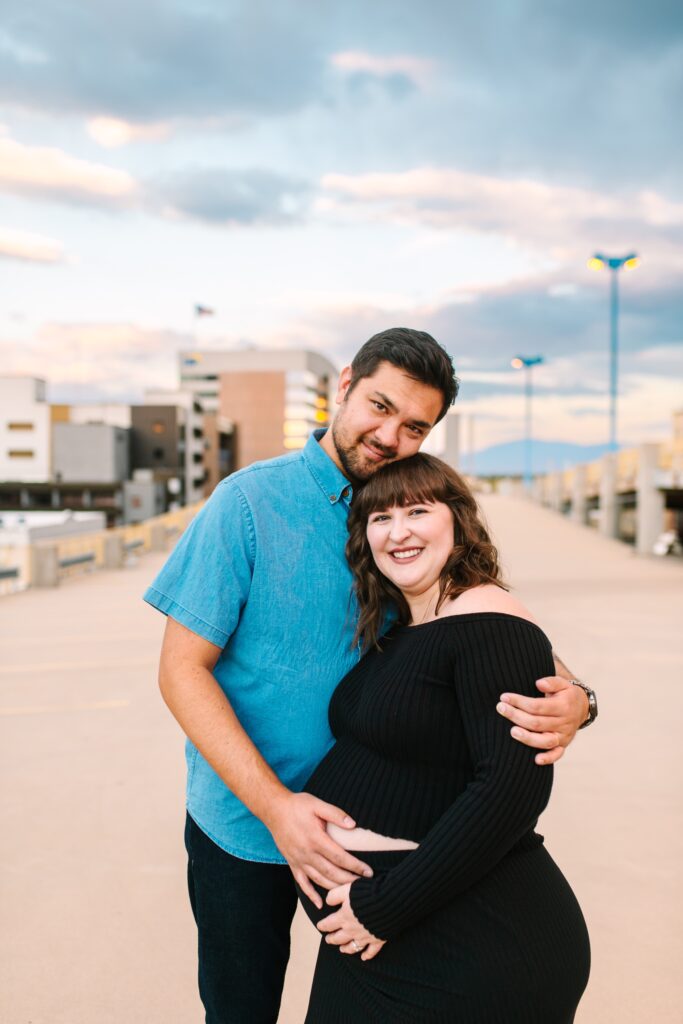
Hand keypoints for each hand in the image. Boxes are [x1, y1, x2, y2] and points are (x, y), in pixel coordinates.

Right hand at [265, 792, 372, 908]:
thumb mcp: (317, 804)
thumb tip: (353, 825)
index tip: (368, 872)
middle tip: (363, 885)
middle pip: (332, 872)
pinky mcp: (292, 864)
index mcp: (316, 839)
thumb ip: (335, 814)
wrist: (274, 810)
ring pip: (319, 880)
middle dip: (349, 880)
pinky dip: (311, 895)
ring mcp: (299, 860)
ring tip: (349, 892)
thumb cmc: (297, 805)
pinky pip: (302, 883)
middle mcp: (307, 853)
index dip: (355, 866)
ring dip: (335, 888)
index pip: (340, 857)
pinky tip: (320, 904)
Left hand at [317, 883, 385, 961]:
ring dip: (346, 949)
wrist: (388, 902)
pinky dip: (367, 955)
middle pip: (338, 938)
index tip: (320, 926)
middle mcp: (352, 930)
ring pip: (352, 947)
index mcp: (343, 917)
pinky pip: (371, 951)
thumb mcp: (346, 889)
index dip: (323, 925)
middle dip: (332, 939)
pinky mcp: (377, 939)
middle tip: (328, 939)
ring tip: (342, 949)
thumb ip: (334, 895)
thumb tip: (327, 901)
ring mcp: (365, 937)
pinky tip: (364, 958)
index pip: (329, 924)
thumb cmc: (366, 893)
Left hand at [496, 676, 588, 765]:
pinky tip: (536, 760)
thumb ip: (551, 682)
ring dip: (528, 738)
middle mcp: (564, 723)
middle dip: (516, 716)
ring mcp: (564, 736)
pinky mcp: (563, 745)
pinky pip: (557, 754)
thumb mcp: (562, 683)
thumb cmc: (565, 694)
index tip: (504, 697)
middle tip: (500, 708)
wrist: (582, 708)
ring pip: (545, 741)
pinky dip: (548, 758)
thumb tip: (539, 683)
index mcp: (563, 706)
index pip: (537, 706)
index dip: (519, 702)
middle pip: (537, 723)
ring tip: (512, 732)